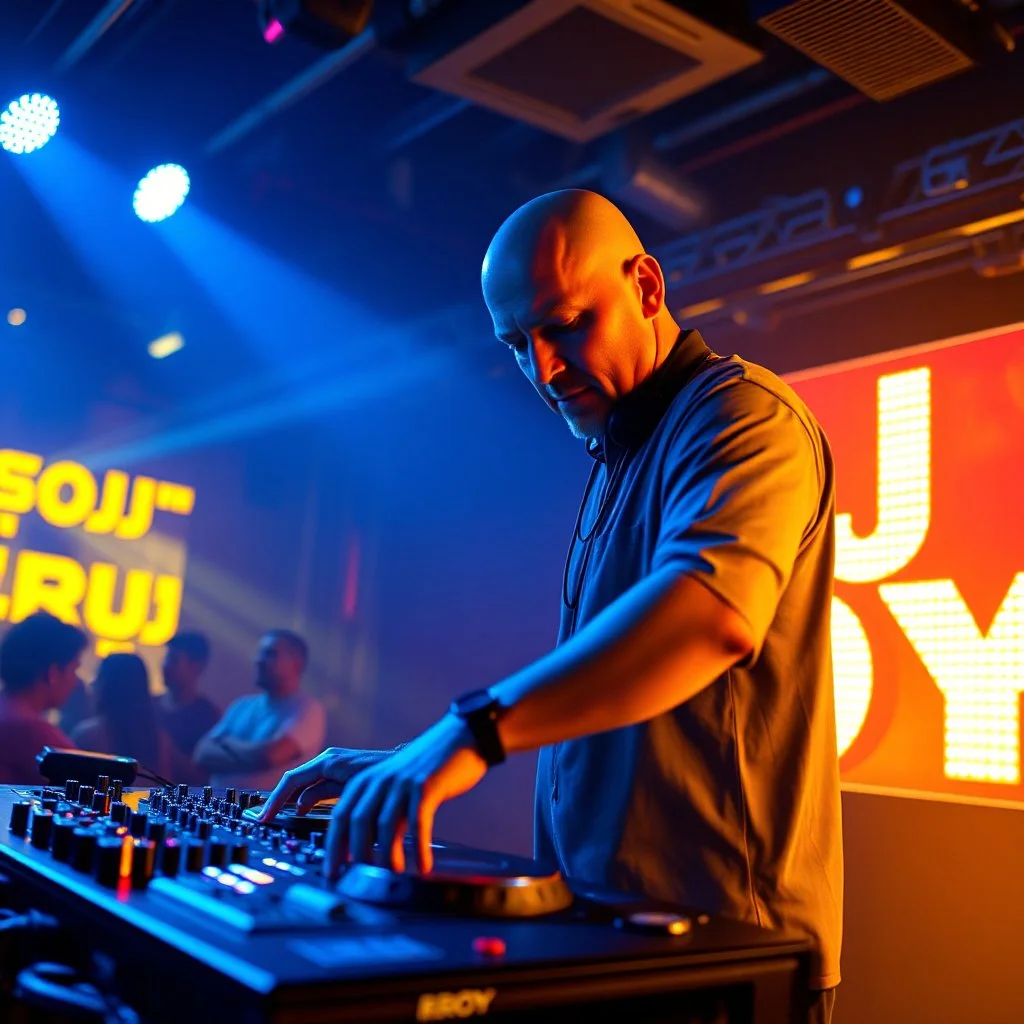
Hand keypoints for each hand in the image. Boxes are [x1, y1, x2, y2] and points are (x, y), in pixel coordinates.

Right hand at [257, 747, 390, 822]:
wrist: (406, 769)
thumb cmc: (382, 776)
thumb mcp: (351, 788)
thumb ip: (324, 795)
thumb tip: (301, 807)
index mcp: (328, 762)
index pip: (291, 780)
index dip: (275, 800)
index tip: (264, 816)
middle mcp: (327, 761)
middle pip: (293, 782)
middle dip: (278, 800)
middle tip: (263, 819)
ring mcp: (333, 767)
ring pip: (303, 786)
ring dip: (290, 802)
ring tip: (277, 818)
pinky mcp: (339, 775)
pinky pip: (315, 787)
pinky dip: (305, 800)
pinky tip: (301, 812)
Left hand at [324, 714, 486, 880]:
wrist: (459, 738)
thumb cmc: (425, 769)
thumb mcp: (392, 785)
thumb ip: (376, 809)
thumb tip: (361, 849)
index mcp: (366, 781)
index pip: (339, 816)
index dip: (333, 847)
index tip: (330, 873)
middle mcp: (379, 780)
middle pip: (356, 820)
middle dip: (354, 854)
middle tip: (357, 881)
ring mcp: (401, 781)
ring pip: (385, 824)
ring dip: (387, 855)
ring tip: (394, 875)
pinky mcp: (425, 784)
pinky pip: (418, 822)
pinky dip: (419, 847)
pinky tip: (424, 866)